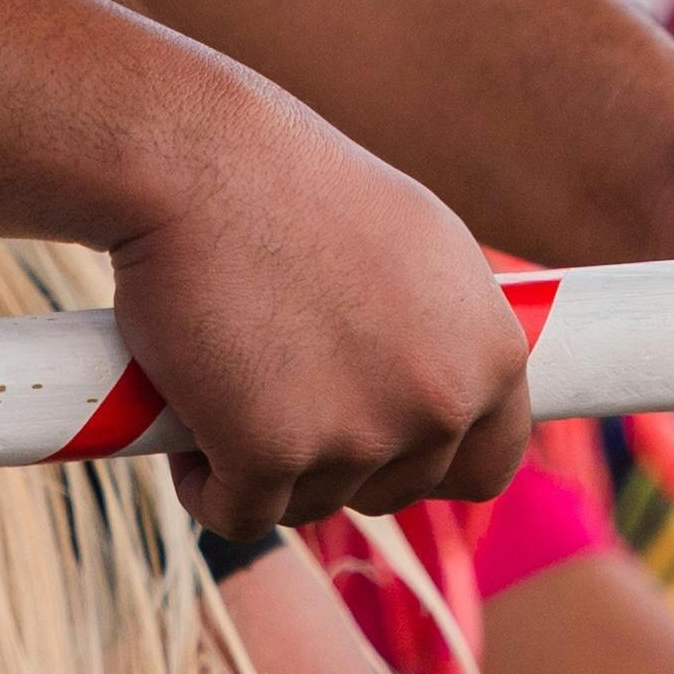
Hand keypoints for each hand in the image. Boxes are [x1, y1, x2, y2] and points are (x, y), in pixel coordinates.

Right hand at [98, 90, 534, 540]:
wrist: (196, 160)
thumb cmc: (291, 184)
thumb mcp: (417, 246)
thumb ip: (448, 329)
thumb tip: (465, 392)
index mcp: (490, 352)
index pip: (490, 464)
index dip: (430, 463)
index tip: (382, 446)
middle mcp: (441, 400)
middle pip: (393, 491)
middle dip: (337, 461)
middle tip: (278, 394)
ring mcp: (360, 434)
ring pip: (312, 502)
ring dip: (265, 469)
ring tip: (226, 388)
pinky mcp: (271, 455)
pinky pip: (238, 513)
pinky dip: (206, 488)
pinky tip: (184, 436)